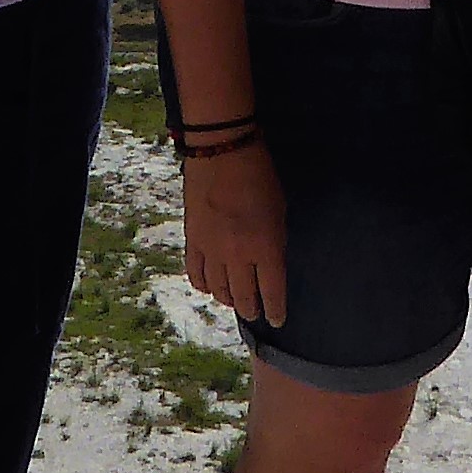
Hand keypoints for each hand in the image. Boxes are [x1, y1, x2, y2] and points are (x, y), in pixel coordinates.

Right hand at [180, 142, 287, 329]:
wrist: (221, 152)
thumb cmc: (260, 176)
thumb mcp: (280, 212)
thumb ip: (275, 242)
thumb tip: (270, 265)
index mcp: (266, 248)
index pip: (272, 292)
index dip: (276, 310)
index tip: (277, 320)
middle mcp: (238, 256)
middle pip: (244, 296)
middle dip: (252, 309)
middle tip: (255, 313)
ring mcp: (212, 250)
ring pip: (219, 290)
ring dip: (229, 300)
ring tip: (235, 301)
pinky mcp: (192, 241)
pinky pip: (196, 274)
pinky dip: (204, 285)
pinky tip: (211, 286)